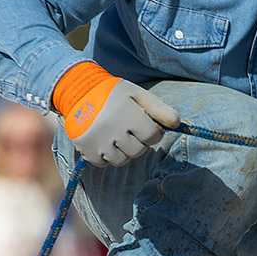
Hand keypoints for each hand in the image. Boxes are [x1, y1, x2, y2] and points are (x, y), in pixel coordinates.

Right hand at [65, 77, 180, 167]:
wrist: (78, 91)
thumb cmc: (113, 94)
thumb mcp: (138, 94)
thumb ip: (159, 108)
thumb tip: (177, 124)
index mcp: (127, 114)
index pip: (153, 137)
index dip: (152, 131)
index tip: (144, 123)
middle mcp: (112, 130)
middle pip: (138, 151)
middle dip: (138, 141)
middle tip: (129, 129)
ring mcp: (97, 142)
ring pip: (122, 160)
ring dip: (123, 151)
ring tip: (117, 135)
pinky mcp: (85, 150)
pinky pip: (104, 164)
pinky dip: (106, 156)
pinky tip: (104, 141)